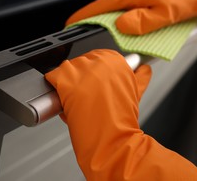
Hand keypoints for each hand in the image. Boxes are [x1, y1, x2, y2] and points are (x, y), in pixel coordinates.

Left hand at [45, 49, 196, 179]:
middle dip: (80, 78)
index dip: (93, 73)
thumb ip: (141, 77)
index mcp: (117, 61)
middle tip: (85, 96)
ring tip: (76, 101)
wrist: (114, 140)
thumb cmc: (123, 121)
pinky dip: (54, 88)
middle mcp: (100, 61)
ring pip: (67, 69)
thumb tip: (144, 69)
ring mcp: (82, 70)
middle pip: (81, 63)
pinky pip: (53, 77)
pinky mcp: (67, 80)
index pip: (98, 56)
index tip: (93, 84)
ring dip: (68, 83)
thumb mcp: (137, 93)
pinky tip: (64, 100)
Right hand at [66, 0, 196, 34]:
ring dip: (104, 23)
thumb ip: (141, 22)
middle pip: (99, 9)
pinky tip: (121, 30)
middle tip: (84, 40)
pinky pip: (120, 9)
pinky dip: (117, 20)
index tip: (69, 29)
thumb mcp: (165, 15)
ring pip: (110, 10)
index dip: (80, 19)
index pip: (96, 8)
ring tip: (102, 39)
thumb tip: (121, 26)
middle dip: (90, 23)